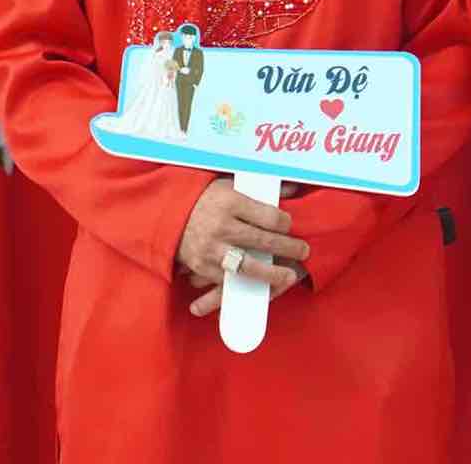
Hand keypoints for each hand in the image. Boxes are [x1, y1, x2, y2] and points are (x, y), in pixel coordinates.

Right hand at [176, 180, 309, 316]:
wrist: (167, 214)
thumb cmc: (203, 198)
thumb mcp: (229, 185)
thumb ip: (261, 190)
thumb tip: (292, 191)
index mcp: (231, 202)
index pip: (268, 216)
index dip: (285, 223)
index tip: (290, 225)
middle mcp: (222, 226)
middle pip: (264, 241)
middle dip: (289, 248)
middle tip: (304, 251)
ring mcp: (212, 249)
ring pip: (249, 266)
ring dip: (272, 273)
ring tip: (290, 276)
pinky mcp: (203, 266)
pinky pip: (229, 279)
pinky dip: (246, 283)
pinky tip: (262, 284)